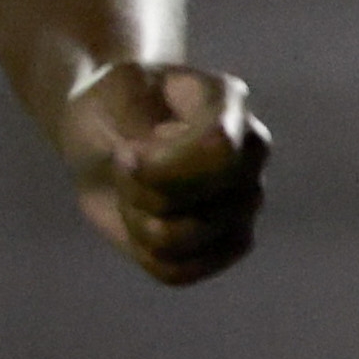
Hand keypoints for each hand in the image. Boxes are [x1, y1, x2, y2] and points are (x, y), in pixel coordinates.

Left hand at [58, 61, 268, 285]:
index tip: (126, 152)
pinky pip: (178, 270)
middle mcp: (251, 154)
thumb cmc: (110, 107)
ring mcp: (246, 203)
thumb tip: (155, 167)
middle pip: (200, 200)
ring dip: (136, 219)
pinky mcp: (228, 245)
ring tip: (134, 192)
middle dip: (140, 191)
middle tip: (125, 166)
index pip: (218, 150)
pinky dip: (142, 251)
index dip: (162, 167)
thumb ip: (135, 113)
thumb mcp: (110, 88)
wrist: (107, 137)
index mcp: (229, 103)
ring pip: (183, 239)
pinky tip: (142, 220)